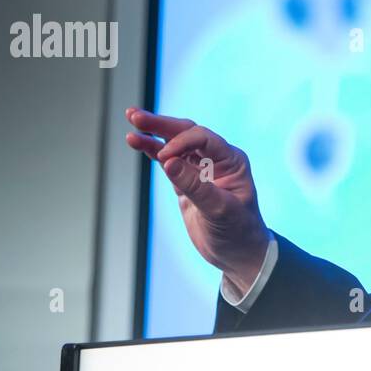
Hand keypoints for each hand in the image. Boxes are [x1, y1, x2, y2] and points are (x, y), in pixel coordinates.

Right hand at [124, 108, 269, 290]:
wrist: (238, 254)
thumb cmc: (238, 232)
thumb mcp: (219, 210)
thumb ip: (194, 186)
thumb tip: (168, 161)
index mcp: (232, 161)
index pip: (203, 138)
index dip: (181, 143)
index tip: (163, 158)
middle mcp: (217, 160)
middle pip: (186, 133)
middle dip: (161, 124)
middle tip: (135, 116)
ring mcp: (200, 170)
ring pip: (174, 145)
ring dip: (153, 134)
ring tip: (131, 119)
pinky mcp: (186, 182)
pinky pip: (167, 161)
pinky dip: (152, 151)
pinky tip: (137, 141)